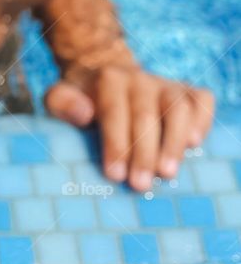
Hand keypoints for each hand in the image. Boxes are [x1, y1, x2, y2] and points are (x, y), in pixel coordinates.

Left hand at [45, 65, 214, 190]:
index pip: (114, 111)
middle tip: (139, 184)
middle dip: (143, 152)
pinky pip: (202, 101)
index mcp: (109, 79)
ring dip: (173, 142)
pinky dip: (202, 121)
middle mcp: (140, 78)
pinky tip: (195, 144)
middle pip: (146, 115)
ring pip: (178, 108)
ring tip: (167, 173)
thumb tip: (84, 113)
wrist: (106, 79)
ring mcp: (167, 84)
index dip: (115, 143)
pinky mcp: (187, 92)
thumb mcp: (60, 98)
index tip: (114, 174)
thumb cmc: (82, 100)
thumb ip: (62, 102)